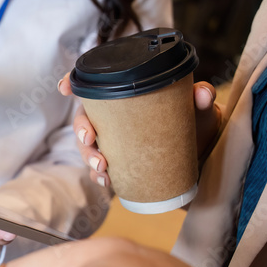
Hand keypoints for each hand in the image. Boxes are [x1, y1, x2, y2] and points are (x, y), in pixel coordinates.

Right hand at [58, 76, 223, 187]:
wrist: (203, 157)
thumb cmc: (195, 124)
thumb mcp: (199, 109)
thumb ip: (200, 97)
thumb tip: (201, 93)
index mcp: (126, 97)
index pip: (94, 87)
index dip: (72, 84)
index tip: (63, 88)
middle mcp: (115, 119)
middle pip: (84, 119)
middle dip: (80, 129)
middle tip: (91, 140)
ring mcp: (115, 143)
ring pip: (88, 147)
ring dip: (88, 158)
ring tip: (102, 168)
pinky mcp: (121, 164)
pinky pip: (100, 171)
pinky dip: (99, 177)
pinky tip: (106, 182)